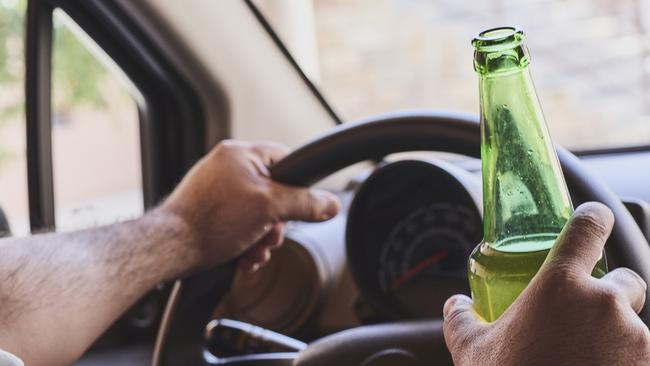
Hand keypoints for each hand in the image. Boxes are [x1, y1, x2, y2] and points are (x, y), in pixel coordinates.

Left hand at [161, 140, 339, 272]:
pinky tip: (244, 255)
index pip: (286, 159)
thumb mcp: (269, 208)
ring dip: (262, 236)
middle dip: (276, 221)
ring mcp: (216, 188)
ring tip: (254, 250)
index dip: (297, 185)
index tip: (298, 206)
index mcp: (241, 154)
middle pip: (273, 191)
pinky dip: (246, 240)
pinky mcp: (208, 210)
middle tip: (270, 236)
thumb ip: (305, 203)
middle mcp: (227, 166)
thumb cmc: (211, 221)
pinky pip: (239, 221)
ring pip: (257, 211)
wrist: (170, 248)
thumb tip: (331, 204)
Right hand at [443, 202, 649, 365]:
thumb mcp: (473, 350)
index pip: (588, 227)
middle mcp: (605, 305)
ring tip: (587, 358)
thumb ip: (460, 319)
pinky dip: (625, 360)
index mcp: (561, 285)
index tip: (591, 220)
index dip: (591, 218)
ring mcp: (635, 339)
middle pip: (625, 280)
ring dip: (617, 335)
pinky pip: (641, 355)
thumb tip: (454, 305)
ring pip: (635, 324)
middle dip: (609, 294)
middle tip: (584, 317)